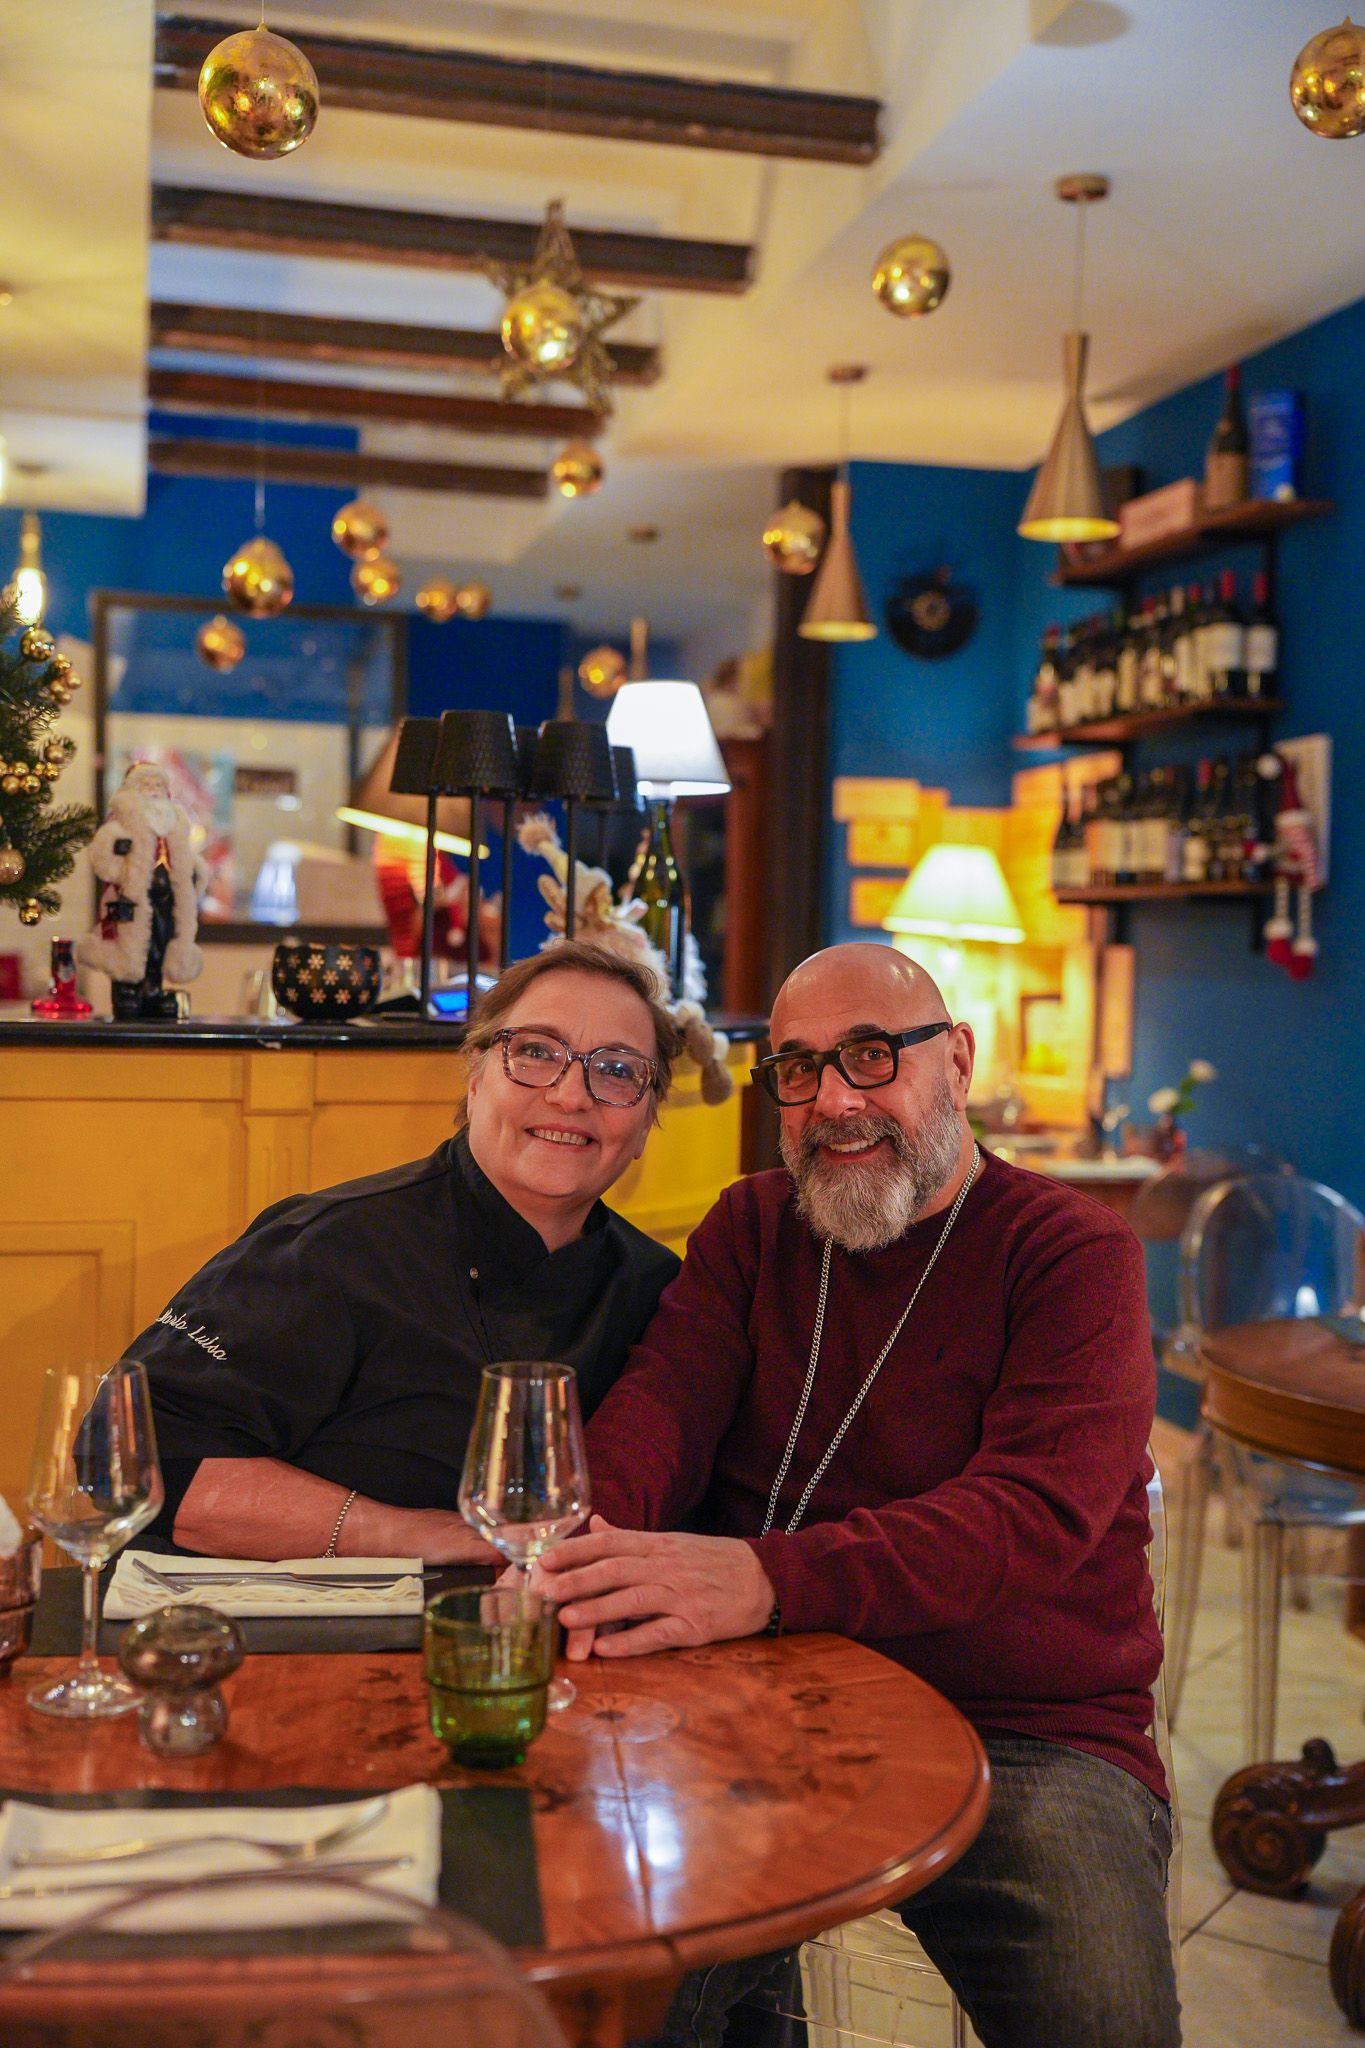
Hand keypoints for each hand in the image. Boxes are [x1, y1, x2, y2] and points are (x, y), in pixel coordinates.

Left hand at [537, 1514, 774, 1657]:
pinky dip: (631, 1642)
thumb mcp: (672, 1542)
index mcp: (658, 1545)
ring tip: (565, 1620)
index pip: (610, 1542)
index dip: (576, 1550)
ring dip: (596, 1611)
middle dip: (576, 1580)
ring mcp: (682, 1596)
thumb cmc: (713, 1560)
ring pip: (632, 1600)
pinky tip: (606, 1651)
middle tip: (543, 1591)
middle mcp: (667, 1566)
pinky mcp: (695, 1625)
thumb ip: (631, 1538)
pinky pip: (658, 1633)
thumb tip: (595, 1524)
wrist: (765, 1578)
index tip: (545, 1559)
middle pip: (615, 1570)